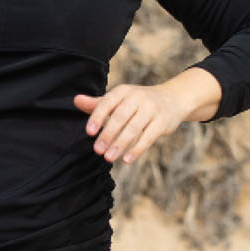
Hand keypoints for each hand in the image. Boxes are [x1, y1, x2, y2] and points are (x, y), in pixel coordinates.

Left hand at [73, 70, 219, 164]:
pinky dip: (137, 149)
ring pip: (133, 129)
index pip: (107, 103)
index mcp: (123, 91)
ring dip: (120, 144)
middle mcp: (137, 98)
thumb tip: (76, 101)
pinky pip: (148, 137)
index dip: (97, 117)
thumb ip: (97, 103)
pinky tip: (126, 159)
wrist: (173, 99)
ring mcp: (151, 109)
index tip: (89, 132)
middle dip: (107, 135)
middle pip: (119, 118)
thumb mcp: (118, 99)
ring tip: (108, 157)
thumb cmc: (138, 102)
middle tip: (97, 150)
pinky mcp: (162, 122)